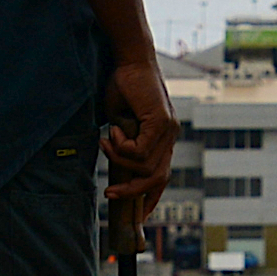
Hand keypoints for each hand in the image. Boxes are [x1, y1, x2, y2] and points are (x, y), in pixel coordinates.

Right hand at [98, 51, 175, 240]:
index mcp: (164, 138)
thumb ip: (123, 142)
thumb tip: (115, 164)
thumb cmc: (123, 86)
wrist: (130, 59)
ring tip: (106, 143)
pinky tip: (113, 132)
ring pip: (146, 166)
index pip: (163, 175)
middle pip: (158, 178)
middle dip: (133, 192)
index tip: (139, 216)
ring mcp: (168, 130)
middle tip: (109, 193)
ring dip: (120, 160)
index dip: (152, 197)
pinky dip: (122, 147)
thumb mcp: (121, 122)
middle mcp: (171, 136)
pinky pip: (140, 151)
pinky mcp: (160, 122)